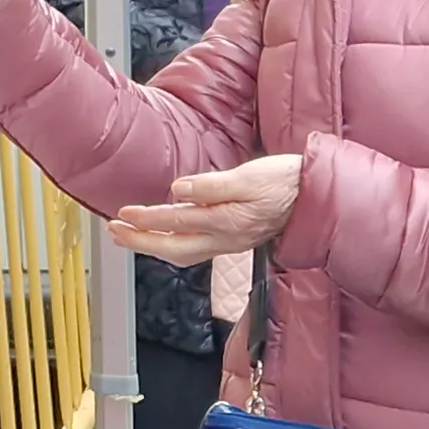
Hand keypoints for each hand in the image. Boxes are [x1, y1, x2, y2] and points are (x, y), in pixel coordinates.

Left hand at [111, 154, 301, 267]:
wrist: (314, 196)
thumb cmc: (285, 181)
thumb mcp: (250, 175)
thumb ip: (212, 186)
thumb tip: (178, 191)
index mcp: (228, 221)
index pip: (178, 223)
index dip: (148, 219)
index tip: (124, 213)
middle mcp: (226, 238)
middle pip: (174, 248)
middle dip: (140, 241)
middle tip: (113, 231)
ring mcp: (229, 242)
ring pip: (182, 253)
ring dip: (152, 245)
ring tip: (128, 234)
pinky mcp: (233, 239)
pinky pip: (194, 250)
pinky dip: (171, 245)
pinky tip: (162, 236)